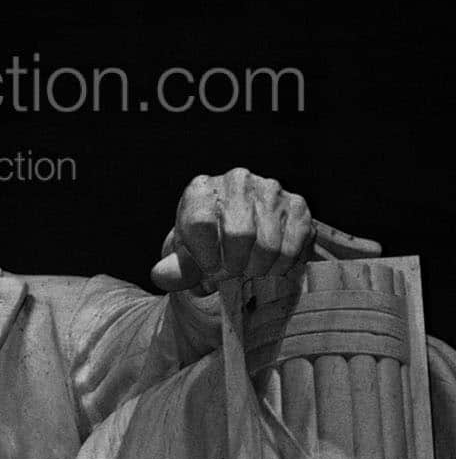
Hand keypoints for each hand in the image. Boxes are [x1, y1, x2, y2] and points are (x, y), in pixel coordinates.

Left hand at [150, 168, 380, 292]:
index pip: (200, 223)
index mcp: (200, 189)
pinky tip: (272, 264)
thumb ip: (176, 269)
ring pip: (268, 242)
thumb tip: (160, 277)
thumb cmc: (206, 242)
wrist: (237, 228)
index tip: (210, 268)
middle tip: (234, 272)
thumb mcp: (187, 255)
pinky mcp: (297, 204)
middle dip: (235, 264)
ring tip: (252, 268)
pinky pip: (294, 244)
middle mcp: (236, 181)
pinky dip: (283, 264)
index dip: (206, 255)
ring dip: (259, 267)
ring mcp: (269, 189)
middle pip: (239, 234)